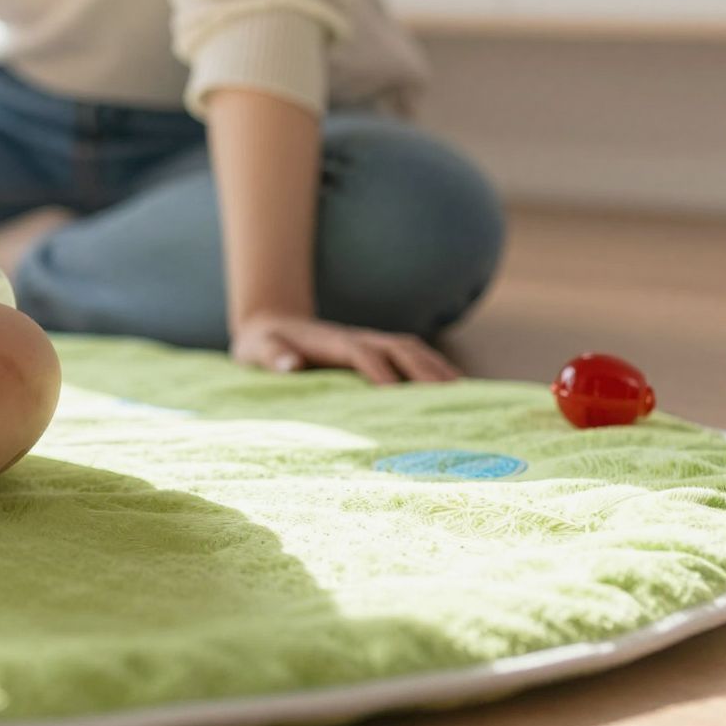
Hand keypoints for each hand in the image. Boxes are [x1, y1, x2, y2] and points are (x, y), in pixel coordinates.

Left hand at [232, 310, 459, 384]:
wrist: (271, 326)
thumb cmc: (263, 346)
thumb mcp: (257, 350)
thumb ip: (273, 356)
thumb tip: (289, 366)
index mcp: (331, 343)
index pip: (361, 354)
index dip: (379, 370)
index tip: (396, 394)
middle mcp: (358, 339)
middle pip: (399, 348)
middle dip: (425, 369)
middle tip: (453, 399)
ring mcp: (370, 343)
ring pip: (413, 350)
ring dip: (439, 368)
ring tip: (469, 397)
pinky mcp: (378, 351)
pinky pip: (413, 357)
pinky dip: (437, 370)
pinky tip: (459, 391)